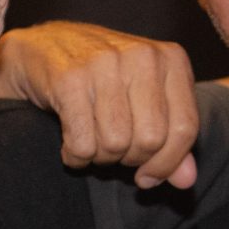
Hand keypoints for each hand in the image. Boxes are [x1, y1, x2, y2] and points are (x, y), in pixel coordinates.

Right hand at [0, 21, 201, 188]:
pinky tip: (69, 142)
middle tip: (112, 149)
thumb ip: (171, 140)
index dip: (167, 163)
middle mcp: (142, 56)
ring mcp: (105, 64)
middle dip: (129, 159)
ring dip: (99, 157)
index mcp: (171, 59)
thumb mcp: (144, 100)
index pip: (184, 128)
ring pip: (116, 144)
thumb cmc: (101, 78)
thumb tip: (186, 181)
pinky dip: (75, 156)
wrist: (42, 47)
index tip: (147, 176)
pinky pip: (82, 144)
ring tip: (90, 140)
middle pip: (150, 140)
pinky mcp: (69, 79)